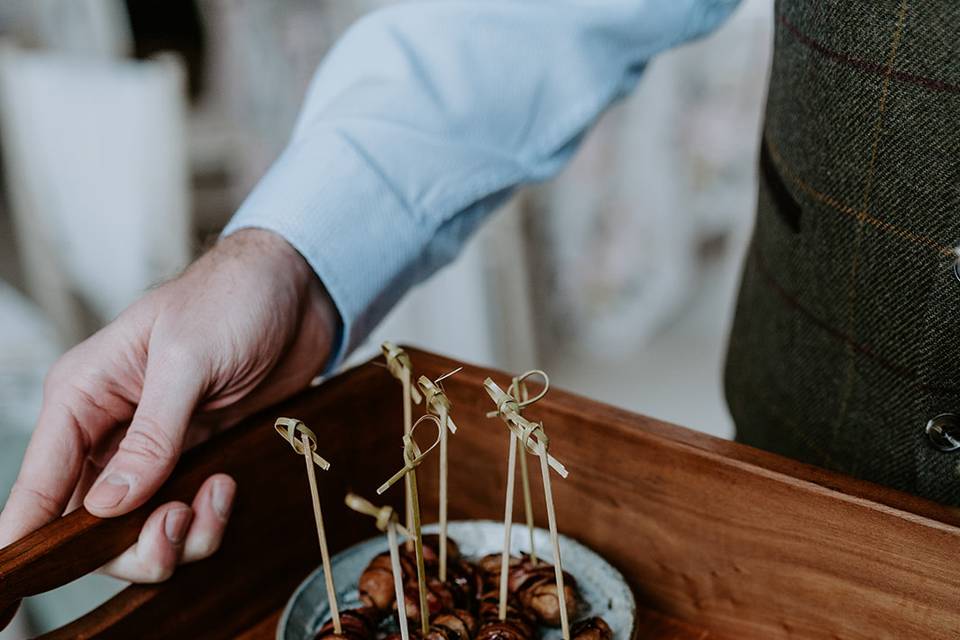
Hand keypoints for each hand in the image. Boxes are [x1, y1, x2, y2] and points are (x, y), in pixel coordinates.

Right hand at [0, 229, 337, 580]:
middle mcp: (111, 428)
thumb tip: (106, 505)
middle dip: (131, 544)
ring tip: (215, 496)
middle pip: (90, 522)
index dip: (25, 535)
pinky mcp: (198, 456)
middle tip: (176, 526)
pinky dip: (207, 519)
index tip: (17, 590)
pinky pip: (188, 514)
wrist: (299, 291)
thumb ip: (150, 435)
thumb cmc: (234, 300)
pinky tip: (227, 486)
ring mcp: (156, 448)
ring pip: (141, 527)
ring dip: (179, 534)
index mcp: (85, 394)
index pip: (40, 480)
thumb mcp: (188, 359)